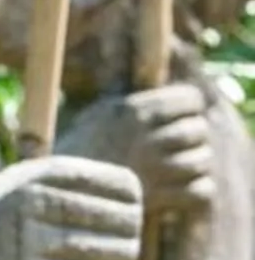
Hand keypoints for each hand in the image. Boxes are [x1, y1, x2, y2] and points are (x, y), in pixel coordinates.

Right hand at [0, 156, 144, 259]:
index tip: (115, 222)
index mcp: (31, 175)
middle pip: (127, 220)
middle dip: (124, 241)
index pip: (122, 185)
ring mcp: (30, 238)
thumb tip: (125, 193)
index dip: (128, 206)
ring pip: (121, 253)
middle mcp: (33, 200)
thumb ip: (45, 189)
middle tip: (104, 255)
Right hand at [58, 82, 214, 221]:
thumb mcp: (96, 114)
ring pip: (203, 160)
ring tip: (176, 168)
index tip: (179, 116)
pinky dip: (196, 191)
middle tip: (176, 145)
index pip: (189, 99)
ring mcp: (155, 170)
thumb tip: (135, 60)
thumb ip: (123, 91)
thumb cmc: (77, 152)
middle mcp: (147, 138)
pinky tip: (180, 190)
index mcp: (132, 111)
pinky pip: (201, 191)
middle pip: (199, 129)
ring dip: (194, 165)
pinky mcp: (160, 199)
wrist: (56, 197)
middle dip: (191, 137)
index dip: (188, 106)